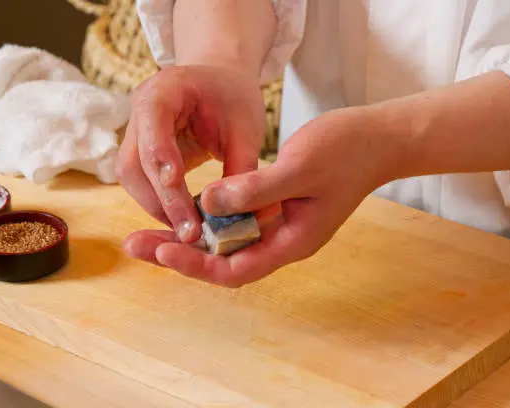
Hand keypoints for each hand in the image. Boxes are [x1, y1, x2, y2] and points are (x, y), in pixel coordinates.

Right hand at [115, 65, 265, 242]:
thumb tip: (236, 219)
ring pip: (130, 178)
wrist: (221, 83)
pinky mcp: (138, 150)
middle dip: (161, 200)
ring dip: (156, 207)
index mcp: (164, 91)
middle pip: (134, 162)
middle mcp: (139, 109)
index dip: (165, 166)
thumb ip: (241, 170)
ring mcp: (134, 130)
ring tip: (187, 232)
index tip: (184, 200)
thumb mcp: (246, 130)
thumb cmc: (234, 99)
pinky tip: (182, 220)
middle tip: (189, 232)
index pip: (154, 131)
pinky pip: (140, 182)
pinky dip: (159, 203)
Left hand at [124, 106, 401, 286]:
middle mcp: (281, 240)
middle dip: (178, 253)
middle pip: (222, 260)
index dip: (196, 264)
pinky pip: (235, 220)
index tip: (162, 250)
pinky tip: (183, 208)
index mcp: (291, 241)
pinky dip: (207, 217)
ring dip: (187, 236)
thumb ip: (253, 190)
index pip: (235, 268)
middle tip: (133, 243)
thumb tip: (205, 204)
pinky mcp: (275, 207)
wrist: (377, 138)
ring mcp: (278, 225)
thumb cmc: (346, 151)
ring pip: (225, 241)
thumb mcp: (298, 167)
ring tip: (144, 232)